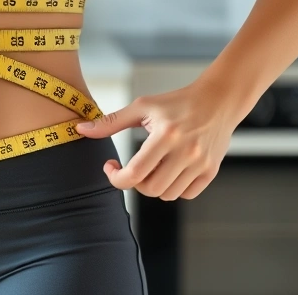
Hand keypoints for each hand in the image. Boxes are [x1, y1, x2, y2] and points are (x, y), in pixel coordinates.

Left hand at [75, 81, 242, 199]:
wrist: (217, 101)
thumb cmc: (176, 102)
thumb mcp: (141, 106)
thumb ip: (110, 122)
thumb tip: (80, 129)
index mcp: (165, 135)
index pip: (135, 173)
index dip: (116, 177)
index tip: (111, 167)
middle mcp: (186, 152)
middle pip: (150, 189)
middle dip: (134, 182)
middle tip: (131, 167)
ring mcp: (201, 164)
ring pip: (168, 195)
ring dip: (153, 186)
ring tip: (152, 166)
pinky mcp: (211, 171)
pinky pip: (186, 194)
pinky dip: (173, 188)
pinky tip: (168, 170)